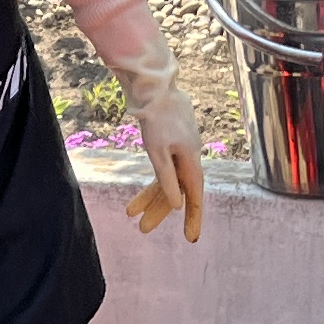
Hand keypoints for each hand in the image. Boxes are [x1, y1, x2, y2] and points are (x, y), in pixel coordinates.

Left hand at [129, 88, 208, 241]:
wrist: (154, 86)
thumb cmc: (157, 117)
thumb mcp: (158, 151)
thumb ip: (167, 179)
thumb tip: (175, 205)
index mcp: (191, 159)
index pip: (194, 196)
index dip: (193, 218)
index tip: (190, 238)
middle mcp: (189, 157)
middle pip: (177, 191)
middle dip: (159, 211)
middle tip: (142, 229)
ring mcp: (179, 150)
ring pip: (167, 181)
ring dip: (150, 198)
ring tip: (129, 213)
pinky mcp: (170, 143)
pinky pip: (162, 170)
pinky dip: (151, 182)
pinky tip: (138, 197)